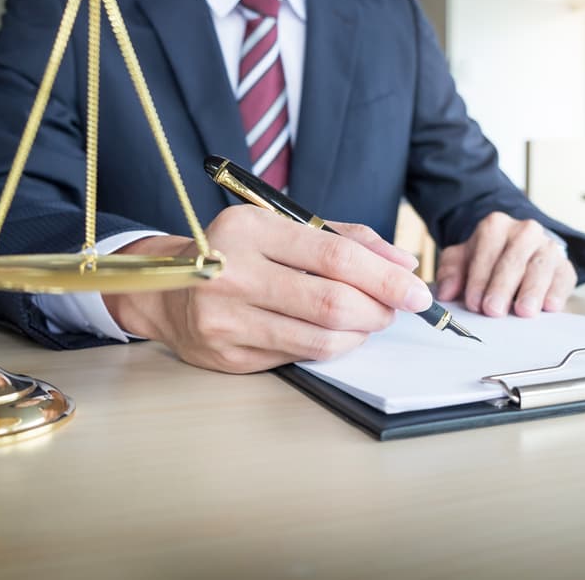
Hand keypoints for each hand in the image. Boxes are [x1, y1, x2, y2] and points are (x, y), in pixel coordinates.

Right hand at [103, 205, 432, 372]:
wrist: (168, 290)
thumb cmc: (239, 253)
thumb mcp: (283, 228)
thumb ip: (345, 239)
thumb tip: (403, 265)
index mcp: (248, 229)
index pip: (335, 256)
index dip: (386, 277)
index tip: (416, 290)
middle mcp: (231, 272)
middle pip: (332, 302)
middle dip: (379, 309)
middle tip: (396, 309)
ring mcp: (226, 319)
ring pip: (321, 337)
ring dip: (361, 332)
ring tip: (369, 320)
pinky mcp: (228, 354)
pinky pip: (300, 356)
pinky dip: (332, 346)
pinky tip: (337, 334)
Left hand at [434, 212, 576, 317]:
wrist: (519, 252)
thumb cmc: (488, 258)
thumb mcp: (463, 259)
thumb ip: (451, 272)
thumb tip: (446, 292)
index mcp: (496, 226)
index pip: (487, 249)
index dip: (478, 278)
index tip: (473, 302)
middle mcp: (525, 232)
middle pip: (514, 259)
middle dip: (501, 286)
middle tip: (493, 309)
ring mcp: (547, 247)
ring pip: (541, 267)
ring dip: (531, 290)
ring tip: (522, 310)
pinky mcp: (564, 266)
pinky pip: (564, 277)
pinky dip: (557, 292)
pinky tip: (549, 306)